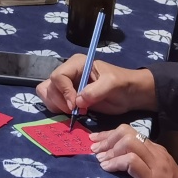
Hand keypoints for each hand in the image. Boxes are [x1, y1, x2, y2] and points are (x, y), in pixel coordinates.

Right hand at [36, 54, 157, 115]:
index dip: (64, 92)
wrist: (130, 94)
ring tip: (75, 112)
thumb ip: (95, 91)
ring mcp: (66, 85)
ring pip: (47, 94)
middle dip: (60, 101)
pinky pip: (53, 102)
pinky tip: (74, 113)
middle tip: (77, 111)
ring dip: (57, 106)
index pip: (58, 76)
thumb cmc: (123, 84)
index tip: (76, 106)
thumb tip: (77, 101)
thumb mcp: (112, 84)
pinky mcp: (68, 97)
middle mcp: (68, 73)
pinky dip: (58, 109)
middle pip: (49, 86)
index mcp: (77, 64)